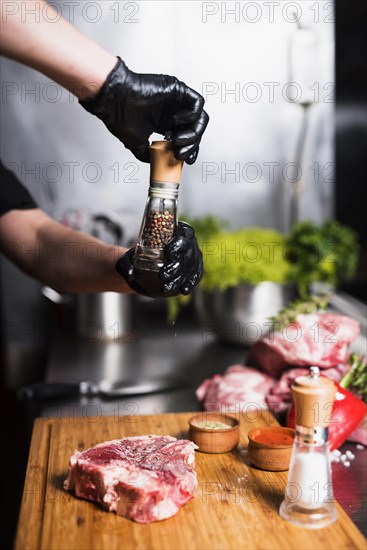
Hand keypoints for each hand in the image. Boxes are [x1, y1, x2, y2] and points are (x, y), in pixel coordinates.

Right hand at [80, 58, 208, 164]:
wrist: (116, 101)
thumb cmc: (122, 118)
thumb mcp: (136, 142)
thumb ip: (147, 153)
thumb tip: (152, 162)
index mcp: (165, 123)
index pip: (186, 138)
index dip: (190, 150)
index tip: (185, 160)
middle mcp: (173, 113)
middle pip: (195, 131)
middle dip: (191, 146)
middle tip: (179, 153)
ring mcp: (177, 102)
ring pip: (200, 119)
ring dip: (193, 133)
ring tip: (177, 140)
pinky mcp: (179, 90)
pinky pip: (198, 103)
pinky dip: (192, 115)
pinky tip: (177, 122)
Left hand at [116, 222, 202, 296]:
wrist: (145, 268)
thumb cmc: (138, 257)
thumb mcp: (129, 259)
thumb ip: (126, 265)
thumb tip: (129, 274)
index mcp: (177, 231)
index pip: (184, 234)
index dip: (179, 243)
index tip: (167, 253)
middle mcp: (189, 243)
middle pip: (189, 252)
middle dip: (176, 265)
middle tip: (162, 275)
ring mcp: (194, 257)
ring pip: (190, 267)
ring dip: (178, 278)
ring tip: (165, 287)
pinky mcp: (194, 270)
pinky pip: (196, 277)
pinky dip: (190, 283)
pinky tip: (183, 290)